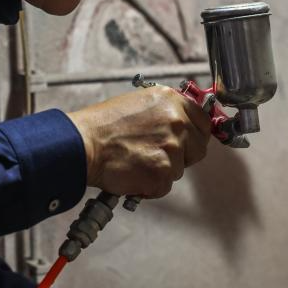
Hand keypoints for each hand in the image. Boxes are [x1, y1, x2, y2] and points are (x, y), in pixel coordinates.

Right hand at [67, 86, 210, 197]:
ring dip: (161, 172)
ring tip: (136, 162)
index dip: (195, 136)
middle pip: (198, 149)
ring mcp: (172, 147)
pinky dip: (149, 187)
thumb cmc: (104, 126)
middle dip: (182, 157)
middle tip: (156, 156)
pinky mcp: (163, 171)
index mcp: (172, 101)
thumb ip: (166, 112)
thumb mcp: (140, 104)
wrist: (83, 144)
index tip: (188, 143)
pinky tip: (133, 174)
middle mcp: (177, 121)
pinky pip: (164, 186)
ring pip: (179, 170)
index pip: (204, 122)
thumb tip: (183, 124)